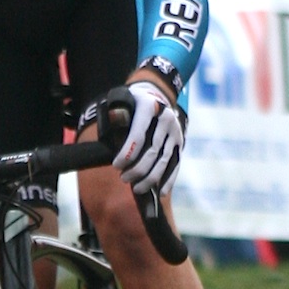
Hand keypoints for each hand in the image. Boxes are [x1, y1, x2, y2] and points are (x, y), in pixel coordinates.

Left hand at [112, 81, 183, 196]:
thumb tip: (108, 143)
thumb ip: (114, 118)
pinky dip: (168, 180)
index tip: (116, 166)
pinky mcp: (180, 142)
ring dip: (150, 178)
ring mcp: (175, 131)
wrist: (154, 95)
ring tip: (136, 188)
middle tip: (123, 178)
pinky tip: (160, 192)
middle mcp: (165, 118)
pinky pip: (176, 164)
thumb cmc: (131, 104)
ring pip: (164, 160)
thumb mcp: (121, 102)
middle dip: (137, 169)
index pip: (138, 135)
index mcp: (148, 106)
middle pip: (152, 151)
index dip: (127, 153)